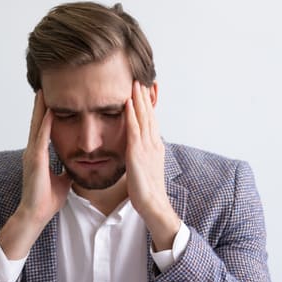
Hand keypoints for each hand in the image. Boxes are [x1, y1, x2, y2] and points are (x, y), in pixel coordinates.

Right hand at [0, 91, 70, 258]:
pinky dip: (45, 123)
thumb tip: (76, 166)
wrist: (35, 214)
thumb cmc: (47, 200)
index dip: (47, 113)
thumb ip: (66, 170)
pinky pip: (41, 138)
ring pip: (37, 126)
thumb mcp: (62, 181)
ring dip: (41, 108)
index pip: (44, 129)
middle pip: (38, 122)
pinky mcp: (35, 160)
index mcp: (39, 155)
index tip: (52, 98)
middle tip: (44, 85)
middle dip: (41, 104)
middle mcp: (33, 151)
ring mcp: (32, 155)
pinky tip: (50, 110)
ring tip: (44, 91)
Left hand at [125, 81, 180, 250]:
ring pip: (143, 116)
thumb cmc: (147, 191)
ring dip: (138, 98)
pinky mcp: (138, 152)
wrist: (153, 203)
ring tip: (135, 82)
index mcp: (155, 146)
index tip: (143, 89)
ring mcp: (147, 146)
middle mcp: (153, 142)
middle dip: (144, 96)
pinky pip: (134, 128)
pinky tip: (127, 101)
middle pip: (149, 113)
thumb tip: (135, 151)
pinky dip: (131, 113)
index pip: (151, 120)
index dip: (147, 104)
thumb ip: (141, 156)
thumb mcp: (144, 168)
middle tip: (140, 78)